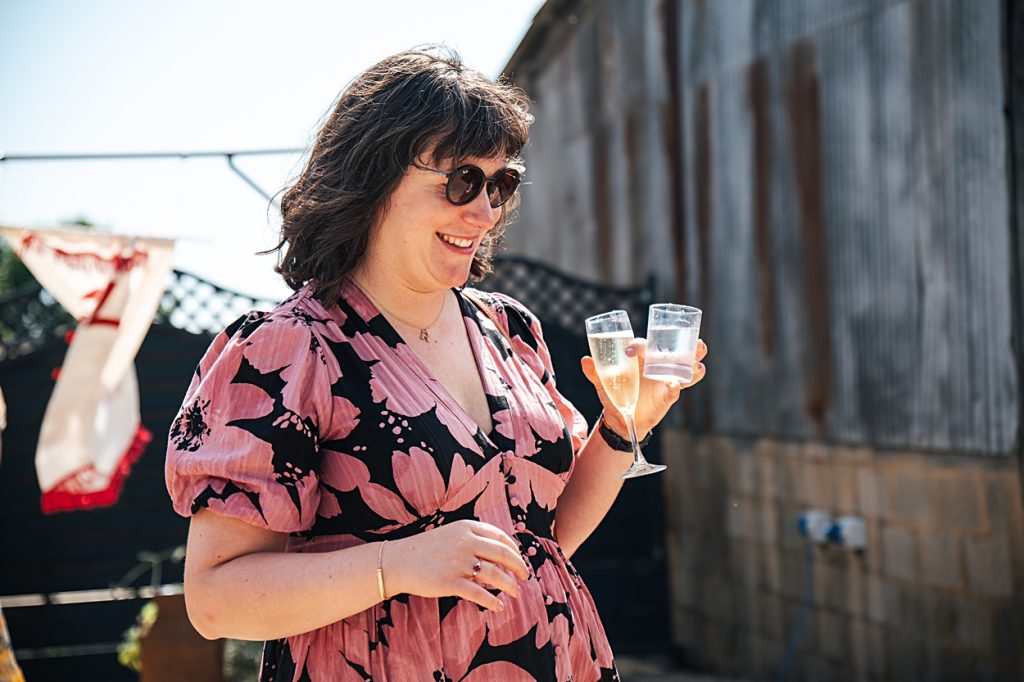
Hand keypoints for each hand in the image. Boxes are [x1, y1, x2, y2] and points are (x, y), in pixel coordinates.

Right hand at [386, 520, 529, 611]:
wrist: (399, 561)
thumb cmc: (428, 549)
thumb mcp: (452, 534)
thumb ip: (475, 538)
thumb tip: (503, 552)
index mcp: (467, 527)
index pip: (500, 537)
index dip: (515, 550)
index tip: (520, 560)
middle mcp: (465, 542)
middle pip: (503, 554)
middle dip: (518, 567)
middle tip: (525, 577)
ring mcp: (458, 563)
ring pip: (495, 575)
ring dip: (509, 585)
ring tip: (516, 593)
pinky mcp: (450, 583)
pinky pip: (479, 594)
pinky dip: (492, 602)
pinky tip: (498, 606)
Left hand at [581, 338, 706, 439]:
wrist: (619, 418)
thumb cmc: (614, 393)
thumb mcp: (602, 382)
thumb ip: (594, 371)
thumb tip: (586, 360)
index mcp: (644, 358)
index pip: (646, 346)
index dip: (640, 345)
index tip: (629, 351)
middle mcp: (658, 366)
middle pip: (678, 353)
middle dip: (690, 346)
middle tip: (696, 341)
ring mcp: (666, 380)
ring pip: (686, 370)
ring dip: (694, 365)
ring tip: (698, 363)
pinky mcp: (667, 396)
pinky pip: (675, 390)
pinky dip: (675, 387)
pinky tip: (674, 385)